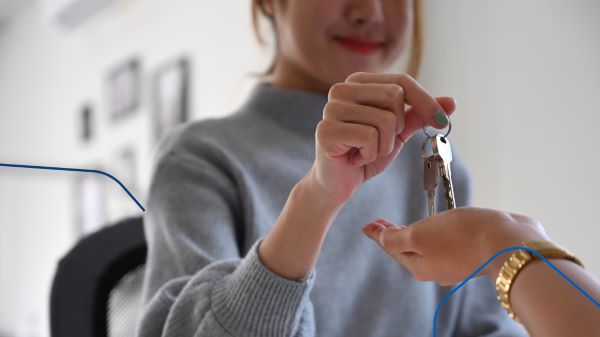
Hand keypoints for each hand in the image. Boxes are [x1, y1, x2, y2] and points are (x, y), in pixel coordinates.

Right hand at [306, 72, 456, 206]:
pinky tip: (355, 158)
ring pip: (385, 120)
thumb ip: (419, 115)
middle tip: (381, 142)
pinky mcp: (326, 130)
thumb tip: (452, 102)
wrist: (338, 183)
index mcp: (357, 83)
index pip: (401, 82)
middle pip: (394, 96)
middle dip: (398, 127)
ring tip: (366, 152)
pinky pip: (369, 137)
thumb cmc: (365, 154)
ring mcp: (331, 109)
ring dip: (384, 145)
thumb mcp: (398, 132)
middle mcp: (341, 90)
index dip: (425, 101)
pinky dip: (370, 154)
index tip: (442, 121)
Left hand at [362, 207, 549, 285]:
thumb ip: (395, 238)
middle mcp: (437, 267)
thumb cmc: (463, 237)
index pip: (392, 248)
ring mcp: (457, 260)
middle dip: (395, 234)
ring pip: (429, 245)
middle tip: (382, 222)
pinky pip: (448, 240)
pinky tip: (439, 224)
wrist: (508, 242)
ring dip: (416, 233)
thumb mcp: (419, 236)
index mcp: (419, 266)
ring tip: (407, 223)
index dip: (379, 234)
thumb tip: (378, 237)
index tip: (369, 224)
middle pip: (409, 249)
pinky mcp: (474, 250)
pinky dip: (437, 231)